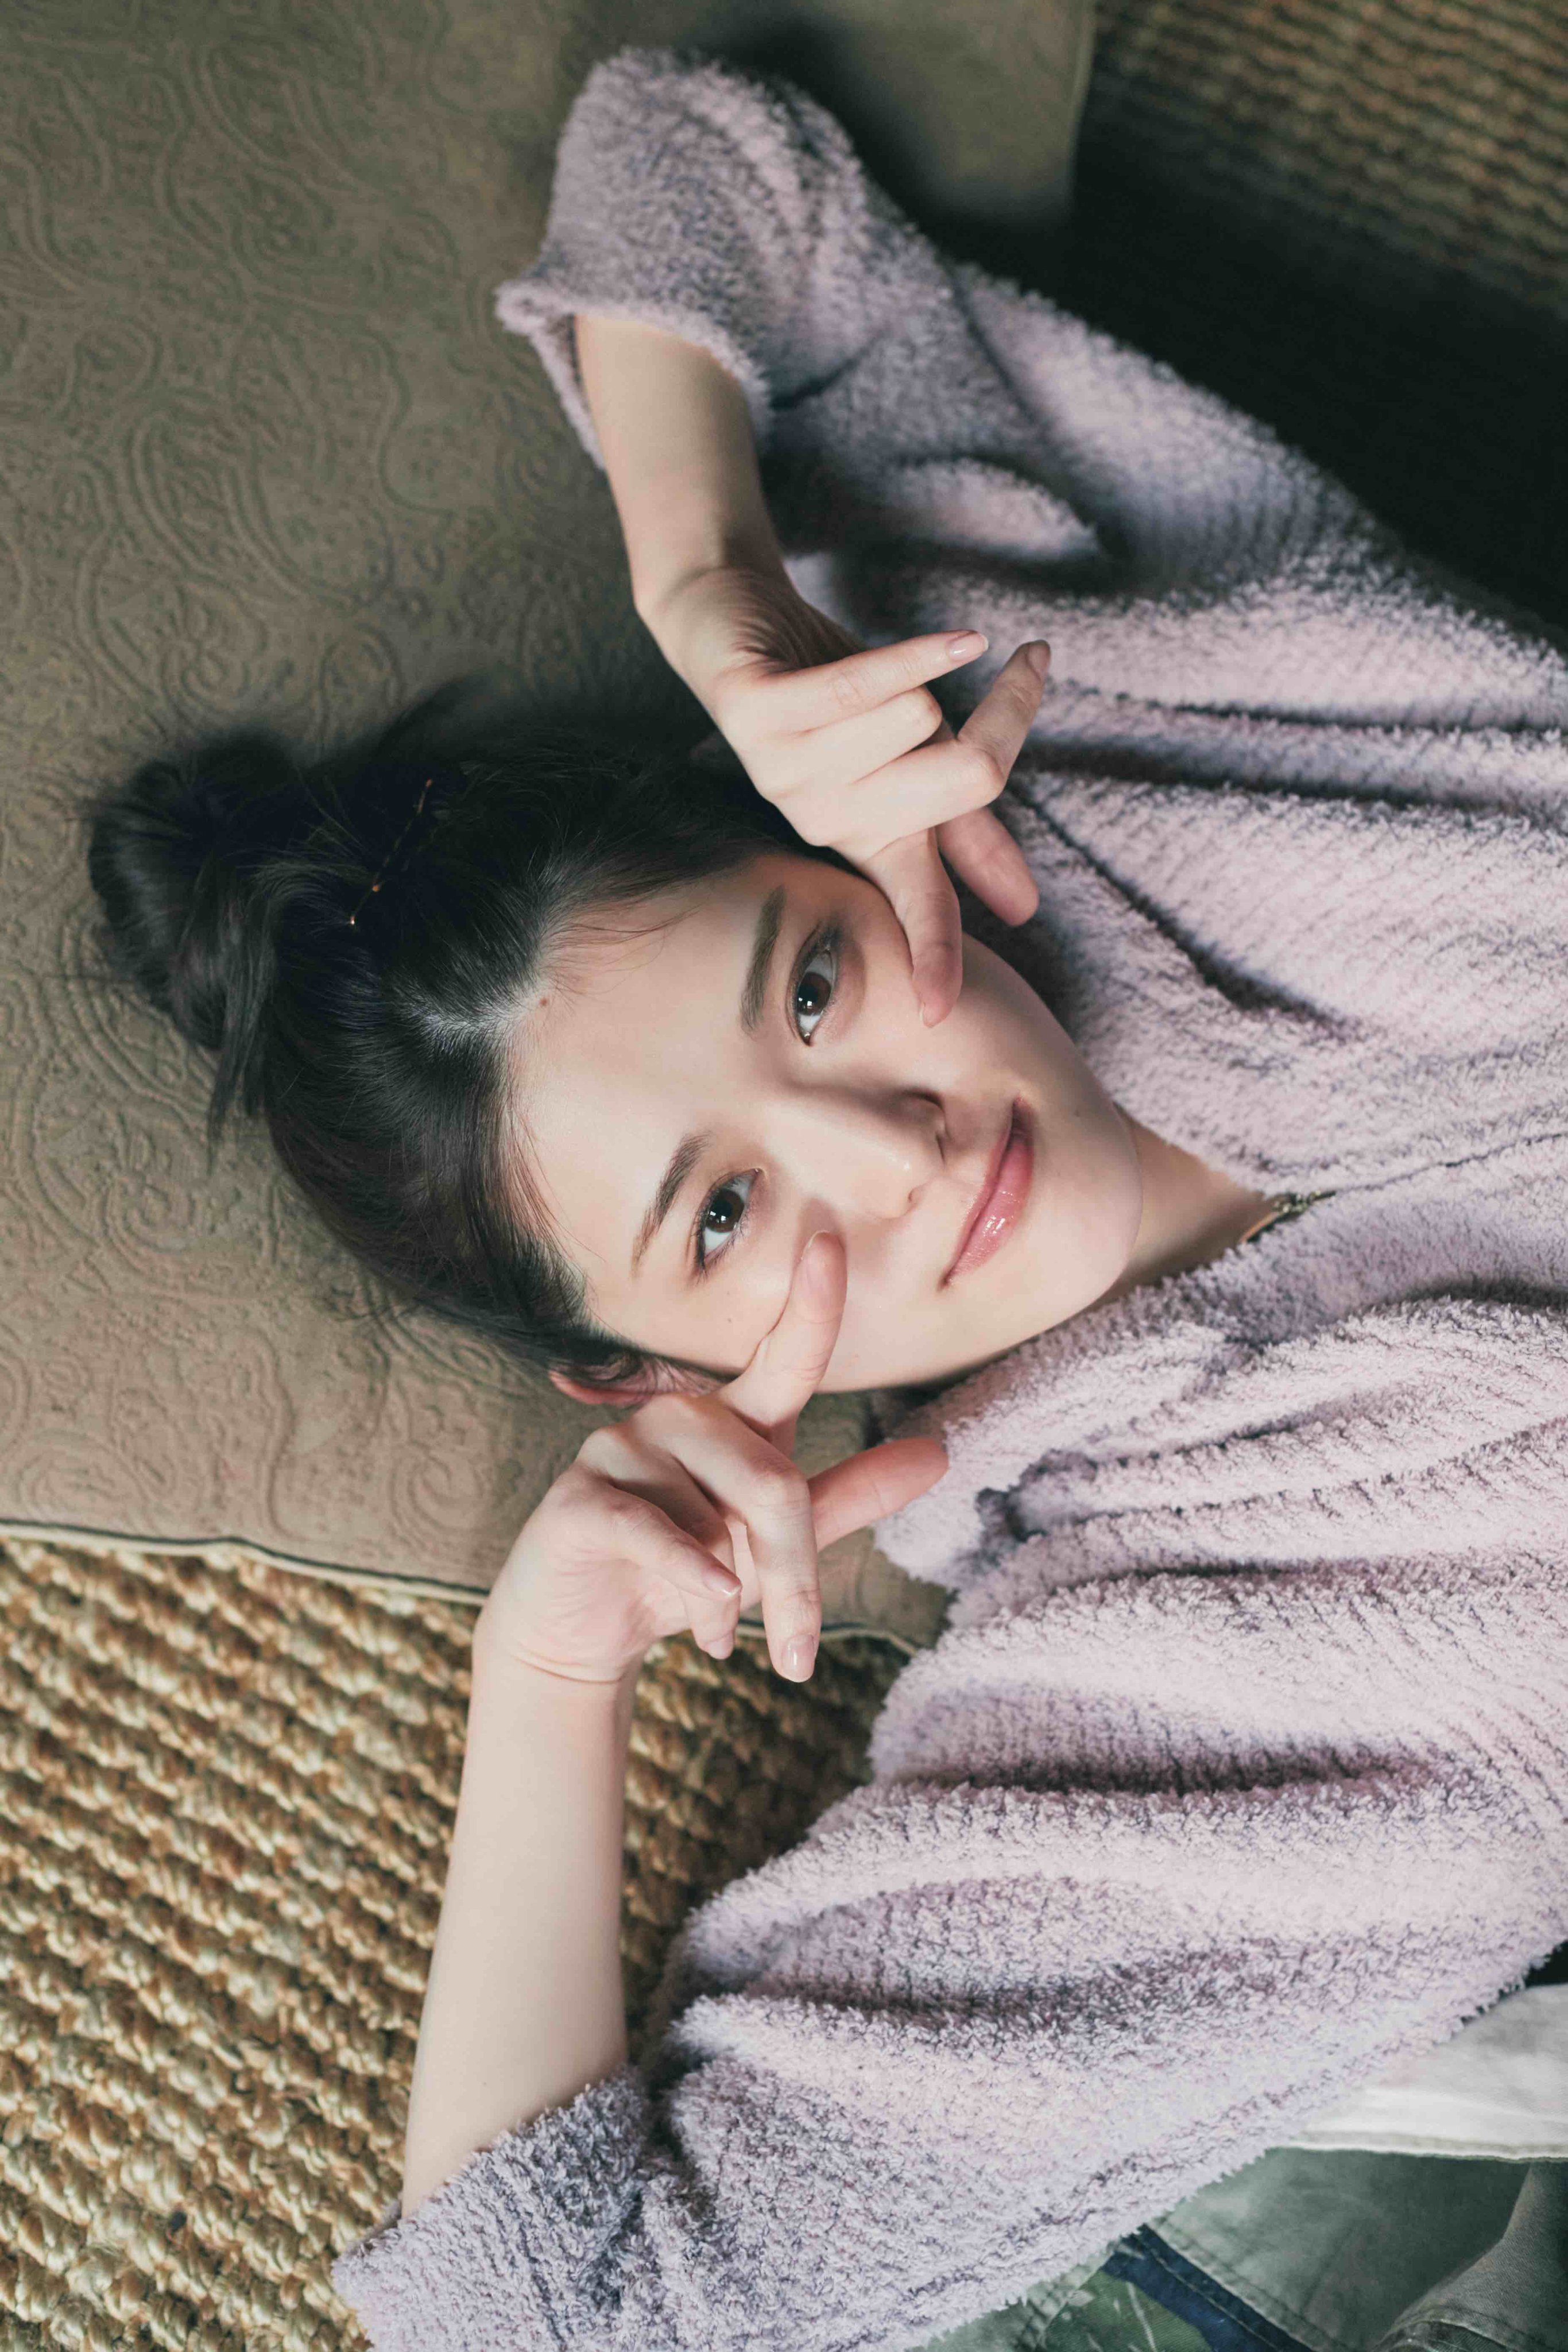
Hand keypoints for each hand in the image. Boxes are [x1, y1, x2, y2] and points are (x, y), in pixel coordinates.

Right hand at [474, 1232, 945, 1688]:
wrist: (583, 1632)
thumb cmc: (684, 1571)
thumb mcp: (774, 1539)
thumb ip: (850, 1494)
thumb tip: (941, 1452)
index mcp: (734, 1418)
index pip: (783, 1355)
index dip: (810, 1301)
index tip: (831, 1241)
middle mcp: (679, 1417)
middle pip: (772, 1482)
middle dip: (795, 1575)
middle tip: (799, 1655)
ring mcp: (621, 1450)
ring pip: (717, 1520)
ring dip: (734, 1596)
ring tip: (719, 1632)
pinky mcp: (579, 1499)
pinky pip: (656, 1532)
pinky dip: (694, 1582)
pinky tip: (712, 1618)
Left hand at [649, 562, 1047, 1023]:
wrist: (737, 619)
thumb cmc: (840, 695)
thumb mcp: (915, 763)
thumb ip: (964, 828)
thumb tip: (1021, 908)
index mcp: (869, 838)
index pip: (917, 906)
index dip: (930, 957)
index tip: (937, 1015)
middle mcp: (825, 818)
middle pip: (961, 781)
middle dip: (1000, 717)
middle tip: (1008, 677)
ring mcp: (784, 769)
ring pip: (917, 718)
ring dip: (919, 673)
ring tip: (880, 666)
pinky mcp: (758, 711)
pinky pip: (862, 686)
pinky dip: (923, 653)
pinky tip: (968, 642)